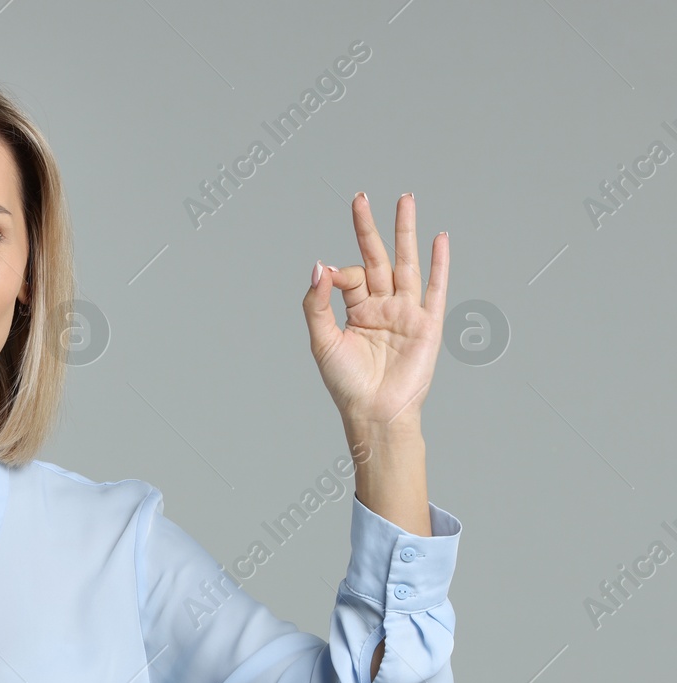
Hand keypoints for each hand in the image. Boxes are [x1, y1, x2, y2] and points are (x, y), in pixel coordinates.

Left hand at [301, 192, 448, 429]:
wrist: (375, 412)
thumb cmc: (346, 383)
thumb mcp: (321, 340)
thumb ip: (317, 303)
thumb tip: (318, 265)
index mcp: (356, 311)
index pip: (350, 276)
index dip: (338, 272)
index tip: (330, 278)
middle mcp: (382, 307)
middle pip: (378, 257)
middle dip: (370, 228)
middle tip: (362, 196)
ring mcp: (406, 312)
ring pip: (406, 263)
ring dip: (406, 231)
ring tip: (405, 199)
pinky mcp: (427, 323)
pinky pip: (434, 287)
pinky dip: (438, 263)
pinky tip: (440, 239)